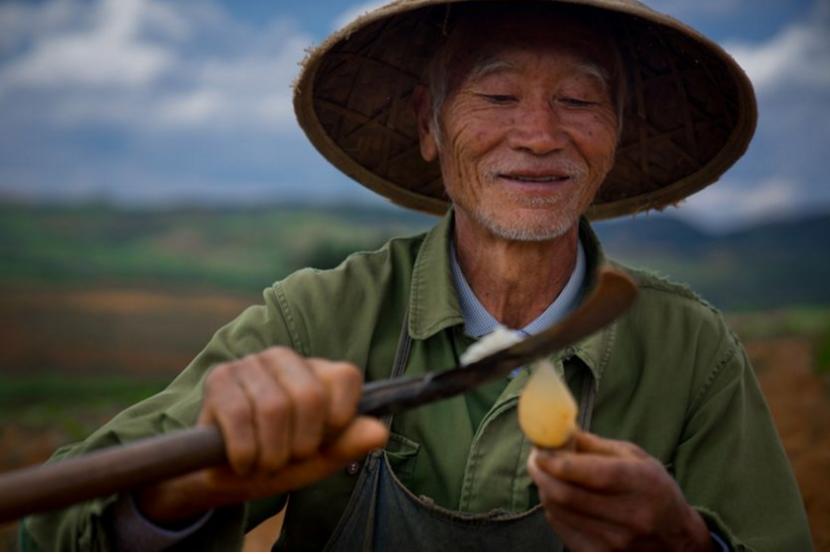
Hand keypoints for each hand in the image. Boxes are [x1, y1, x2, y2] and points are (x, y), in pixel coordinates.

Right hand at [136, 347, 388, 525]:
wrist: (221, 478)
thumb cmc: (276, 461)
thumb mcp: (318, 460)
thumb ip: (348, 444)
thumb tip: (381, 431)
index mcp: (316, 372)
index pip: (346, 377)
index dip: (339, 418)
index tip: (321, 442)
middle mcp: (285, 358)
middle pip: (311, 396)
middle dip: (301, 444)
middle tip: (287, 459)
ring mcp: (251, 364)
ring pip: (275, 408)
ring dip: (270, 453)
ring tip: (263, 463)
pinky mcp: (219, 378)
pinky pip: (239, 416)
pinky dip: (245, 452)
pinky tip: (242, 462)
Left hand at [527, 431, 711, 550]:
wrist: (676, 539)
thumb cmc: (654, 490)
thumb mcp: (636, 458)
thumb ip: (595, 446)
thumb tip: (559, 432)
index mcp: (640, 484)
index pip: (590, 474)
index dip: (557, 461)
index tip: (540, 449)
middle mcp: (630, 516)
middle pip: (567, 495)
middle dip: (542, 473)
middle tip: (535, 460)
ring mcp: (615, 542)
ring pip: (559, 512)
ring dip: (545, 490)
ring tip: (546, 476)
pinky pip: (562, 529)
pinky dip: (554, 510)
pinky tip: (558, 498)